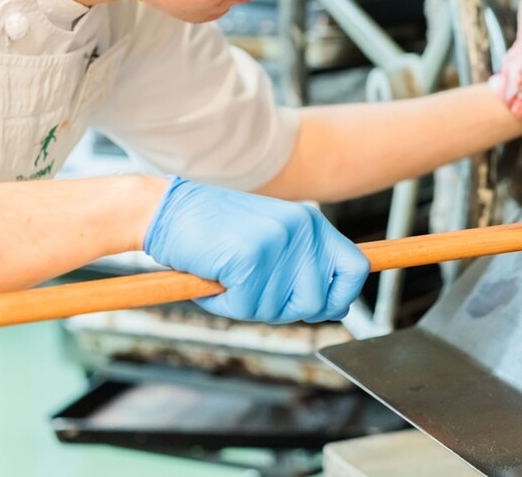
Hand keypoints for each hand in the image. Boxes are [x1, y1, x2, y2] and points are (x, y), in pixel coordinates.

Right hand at [143, 178, 369, 323]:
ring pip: (277, 310)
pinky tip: (212, 276)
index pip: (356, 269)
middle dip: (282, 309)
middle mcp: (302, 229)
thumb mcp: (271, 241)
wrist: (165, 210)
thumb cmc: (215, 231)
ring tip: (227, 276)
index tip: (323, 307)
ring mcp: (278, 243)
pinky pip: (244, 307)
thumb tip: (338, 308)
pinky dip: (222, 302)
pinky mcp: (250, 258)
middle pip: (317, 302)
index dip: (342, 297)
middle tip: (250, 290)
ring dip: (246, 305)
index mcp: (311, 223)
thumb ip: (305, 268)